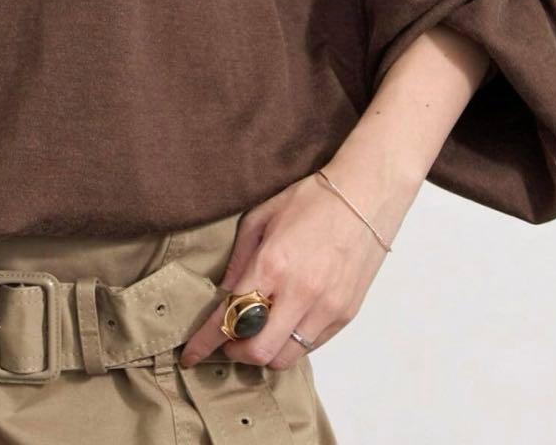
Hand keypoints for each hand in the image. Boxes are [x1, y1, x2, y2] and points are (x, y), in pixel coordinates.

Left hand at [178, 169, 392, 370]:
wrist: (365, 196)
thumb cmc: (311, 200)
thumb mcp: (261, 217)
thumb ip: (239, 259)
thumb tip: (224, 293)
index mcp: (272, 264)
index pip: (231, 317)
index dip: (205, 342)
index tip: (190, 355)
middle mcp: (300, 293)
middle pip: (258, 352)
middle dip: (235, 352)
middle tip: (227, 340)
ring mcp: (326, 308)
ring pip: (285, 358)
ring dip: (264, 352)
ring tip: (256, 333)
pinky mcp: (345, 314)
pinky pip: (310, 346)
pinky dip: (290, 342)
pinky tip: (284, 322)